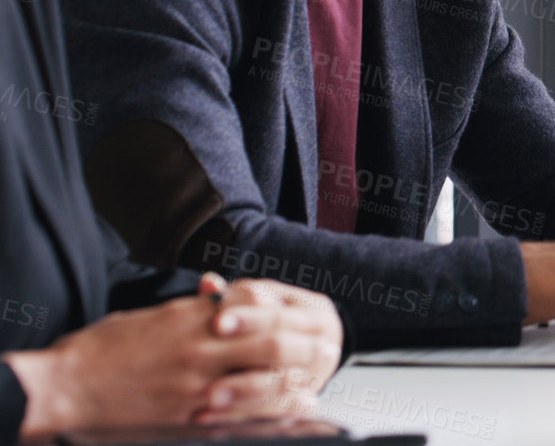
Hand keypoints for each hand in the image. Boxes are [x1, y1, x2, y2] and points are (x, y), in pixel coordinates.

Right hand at [5, 275, 342, 437]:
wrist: (67, 386)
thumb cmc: (105, 350)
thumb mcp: (156, 316)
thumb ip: (198, 310)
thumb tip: (227, 299)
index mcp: (193, 319)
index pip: (256, 306)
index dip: (288, 310)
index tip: (307, 315)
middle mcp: (201, 348)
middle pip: (273, 340)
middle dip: (306, 342)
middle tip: (327, 344)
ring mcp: (197, 385)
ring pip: (266, 377)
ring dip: (300, 374)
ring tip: (319, 373)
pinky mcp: (189, 416)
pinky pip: (245, 413)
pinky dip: (276, 408)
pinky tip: (295, 404)